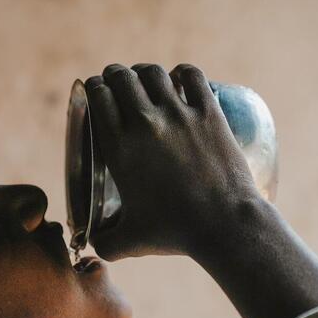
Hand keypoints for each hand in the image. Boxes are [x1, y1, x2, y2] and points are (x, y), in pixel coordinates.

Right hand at [84, 63, 261, 260]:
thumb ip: (104, 242)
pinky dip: (182, 72)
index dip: (94, 89)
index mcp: (119, 147)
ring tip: (144, 79)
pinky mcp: (209, 113)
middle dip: (115, 76)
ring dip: (144, 72)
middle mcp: (144, 123)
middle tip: (118, 83)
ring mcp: (179, 114)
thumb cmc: (175, 234)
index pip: (98, 96)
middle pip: (122, 77)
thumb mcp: (129, 242)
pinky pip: (192, 76)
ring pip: (153, 73)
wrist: (223, 225)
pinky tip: (179, 77)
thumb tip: (93, 245)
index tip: (97, 92)